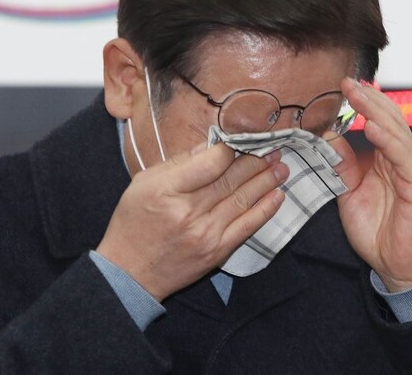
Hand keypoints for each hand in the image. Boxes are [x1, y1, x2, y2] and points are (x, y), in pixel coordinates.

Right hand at [96, 143, 287, 300]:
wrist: (130, 272)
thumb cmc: (134, 222)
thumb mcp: (144, 183)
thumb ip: (178, 163)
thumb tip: (211, 146)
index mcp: (167, 190)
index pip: (211, 162)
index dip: (231, 148)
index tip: (243, 139)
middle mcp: (189, 212)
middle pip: (231, 179)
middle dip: (257, 160)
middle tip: (275, 147)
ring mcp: (205, 233)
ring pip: (243, 200)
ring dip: (266, 181)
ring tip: (282, 166)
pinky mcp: (217, 252)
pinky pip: (247, 227)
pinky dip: (265, 210)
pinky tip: (278, 195)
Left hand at [330, 78, 411, 292]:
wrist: (396, 267)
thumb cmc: (377, 231)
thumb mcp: (349, 193)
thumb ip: (342, 165)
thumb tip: (328, 137)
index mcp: (389, 159)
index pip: (380, 121)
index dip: (364, 102)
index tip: (343, 84)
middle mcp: (405, 161)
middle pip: (391, 119)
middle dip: (369, 98)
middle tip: (348, 81)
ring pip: (398, 133)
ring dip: (377, 111)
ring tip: (358, 94)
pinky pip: (404, 159)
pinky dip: (389, 140)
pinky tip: (373, 127)